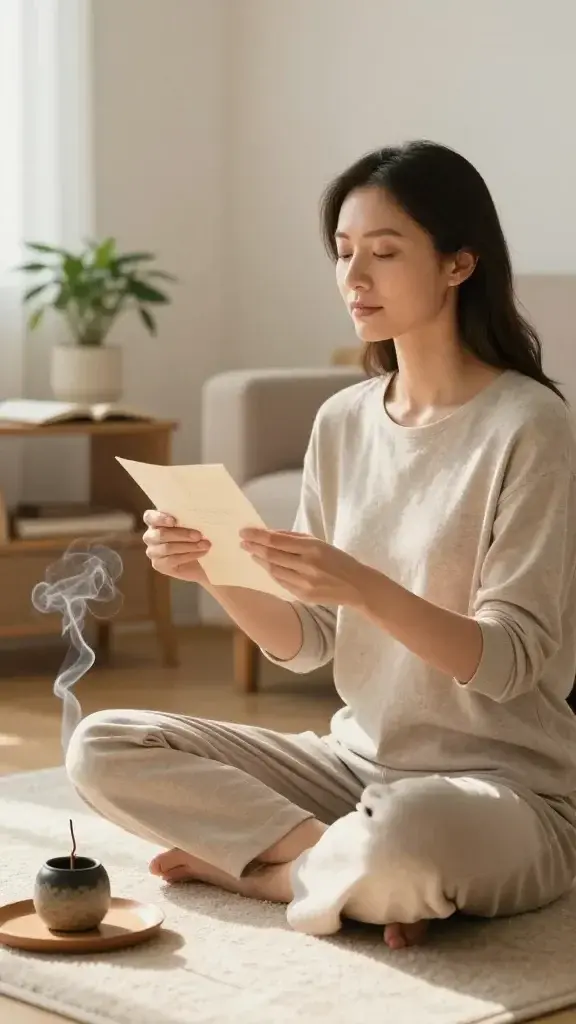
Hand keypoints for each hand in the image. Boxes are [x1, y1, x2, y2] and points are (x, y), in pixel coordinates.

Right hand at [142, 510, 210, 583]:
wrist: (201, 560)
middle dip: (182, 534)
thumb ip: (188, 519)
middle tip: (199, 535)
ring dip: (189, 546)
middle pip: (161, 534)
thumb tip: (197, 515)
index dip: (160, 518)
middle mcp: (150, 536)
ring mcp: (152, 551)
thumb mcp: (192, 525)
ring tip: (205, 545)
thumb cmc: (195, 536)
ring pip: (167, 548)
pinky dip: (189, 555)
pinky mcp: (158, 565)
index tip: (174, 521)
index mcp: (154, 521)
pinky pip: (172, 560)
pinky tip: (201, 553)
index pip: (150, 517)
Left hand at [239, 528, 366, 606]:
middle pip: (272, 556)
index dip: (258, 536)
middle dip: (254, 547)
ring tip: (251, 553)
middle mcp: (307, 565)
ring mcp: (305, 582)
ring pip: (274, 570)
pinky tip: (265, 566)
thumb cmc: (337, 559)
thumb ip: (294, 538)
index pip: (277, 540)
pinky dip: (271, 573)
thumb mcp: (319, 543)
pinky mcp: (303, 595)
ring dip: (259, 561)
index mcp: (313, 548)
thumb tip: (269, 533)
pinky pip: (281, 582)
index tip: (244, 531)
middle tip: (242, 542)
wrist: (356, 585)